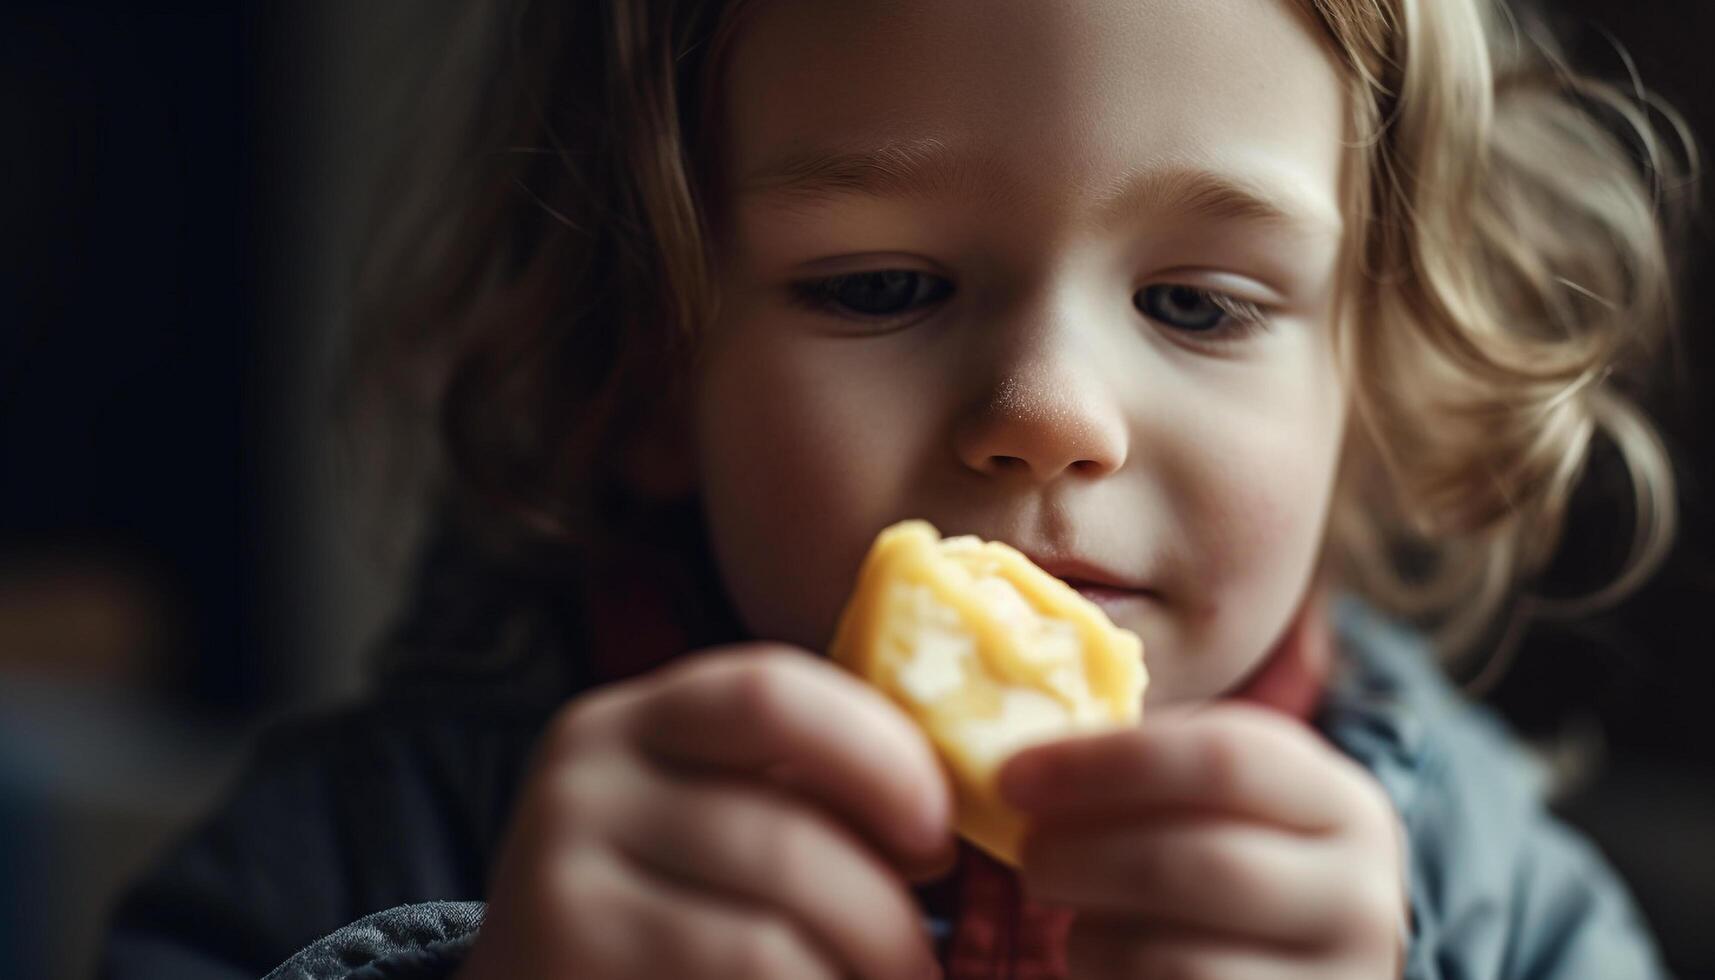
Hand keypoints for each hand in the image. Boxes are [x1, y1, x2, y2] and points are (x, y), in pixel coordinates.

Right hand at [457, 644, 953, 979]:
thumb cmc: (657, 905)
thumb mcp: (712, 819)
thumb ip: (801, 796)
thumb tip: (942, 825)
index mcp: (634, 719)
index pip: (769, 694)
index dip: (879, 755)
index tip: (939, 832)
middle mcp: (581, 783)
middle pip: (783, 837)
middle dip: (884, 916)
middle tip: (921, 966)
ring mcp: (553, 885)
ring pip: (763, 944)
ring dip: (853, 979)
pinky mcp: (559, 964)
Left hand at [997, 702, 1407, 978]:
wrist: (1298, 979)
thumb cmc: (1233, 873)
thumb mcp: (1220, 810)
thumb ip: (1150, 774)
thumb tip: (1022, 765)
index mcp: (1341, 803)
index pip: (1223, 758)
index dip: (1103, 761)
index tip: (1012, 775)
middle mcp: (1362, 897)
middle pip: (1196, 862)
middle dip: (1083, 854)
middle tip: (1026, 855)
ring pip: (1177, 958)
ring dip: (1091, 934)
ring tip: (1069, 917)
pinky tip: (1095, 963)